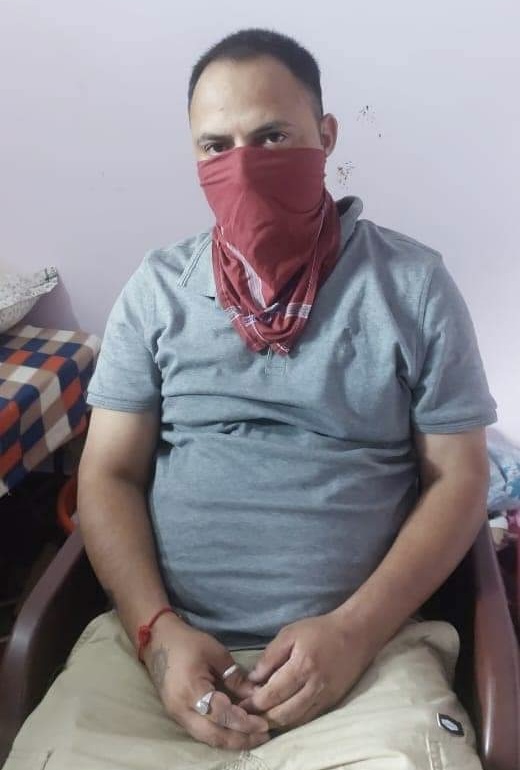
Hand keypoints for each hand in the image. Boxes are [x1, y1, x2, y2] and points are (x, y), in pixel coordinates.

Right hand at [142, 614, 269, 749]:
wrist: (158, 642)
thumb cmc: (188, 642)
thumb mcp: (216, 653)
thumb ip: (235, 676)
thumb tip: (257, 695)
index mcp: (192, 690)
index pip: (222, 716)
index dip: (244, 723)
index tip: (264, 724)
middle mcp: (182, 710)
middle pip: (215, 735)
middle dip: (241, 739)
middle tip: (264, 736)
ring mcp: (178, 716)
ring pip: (207, 738)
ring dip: (231, 741)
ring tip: (254, 737)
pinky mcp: (178, 716)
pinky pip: (201, 733)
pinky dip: (220, 735)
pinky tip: (235, 731)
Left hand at [239, 612, 375, 730]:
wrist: (355, 634)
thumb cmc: (319, 630)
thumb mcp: (289, 634)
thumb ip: (270, 657)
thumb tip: (252, 679)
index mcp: (301, 666)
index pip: (272, 694)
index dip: (254, 702)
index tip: (240, 704)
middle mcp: (314, 686)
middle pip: (282, 713)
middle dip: (261, 716)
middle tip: (246, 714)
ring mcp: (324, 697)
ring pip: (295, 720)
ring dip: (275, 723)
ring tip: (259, 718)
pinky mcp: (332, 703)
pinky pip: (308, 719)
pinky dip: (291, 721)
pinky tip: (280, 717)